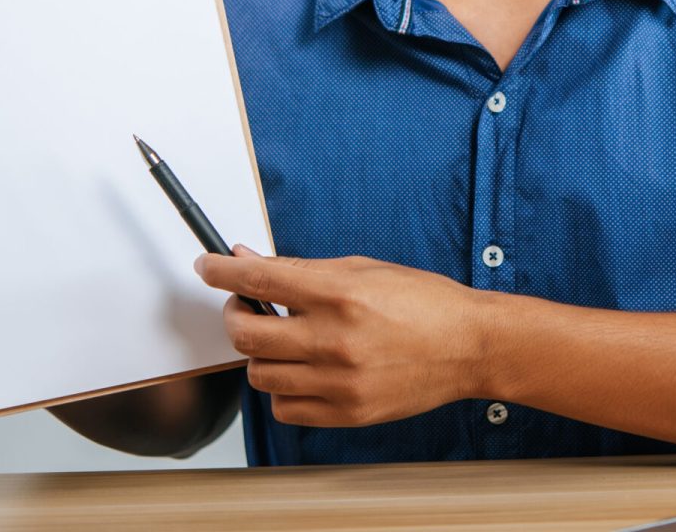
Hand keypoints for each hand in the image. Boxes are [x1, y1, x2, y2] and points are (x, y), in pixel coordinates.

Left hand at [195, 247, 492, 427]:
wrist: (469, 346)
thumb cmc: (424, 302)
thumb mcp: (362, 269)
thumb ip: (302, 270)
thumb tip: (250, 262)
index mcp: (340, 294)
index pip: (258, 281)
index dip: (220, 272)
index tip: (207, 267)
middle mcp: (335, 339)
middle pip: (247, 334)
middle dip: (234, 314)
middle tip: (244, 305)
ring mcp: (339, 381)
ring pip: (260, 375)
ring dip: (259, 354)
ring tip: (281, 340)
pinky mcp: (346, 412)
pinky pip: (285, 407)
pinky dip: (282, 389)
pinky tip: (299, 371)